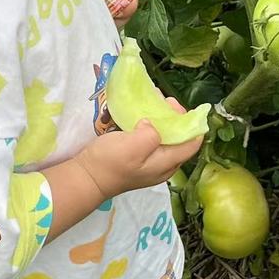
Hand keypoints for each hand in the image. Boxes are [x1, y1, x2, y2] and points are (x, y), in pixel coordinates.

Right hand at [74, 99, 201, 197]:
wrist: (86, 177)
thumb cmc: (110, 164)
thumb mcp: (133, 147)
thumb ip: (150, 134)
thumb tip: (152, 125)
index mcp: (167, 163)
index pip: (192, 144)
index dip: (192, 123)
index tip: (177, 105)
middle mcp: (163, 165)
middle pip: (180, 139)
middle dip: (175, 118)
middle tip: (163, 101)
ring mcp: (151, 162)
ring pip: (166, 138)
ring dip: (162, 119)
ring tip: (153, 103)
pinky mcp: (139, 159)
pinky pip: (152, 139)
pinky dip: (150, 125)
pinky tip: (141, 115)